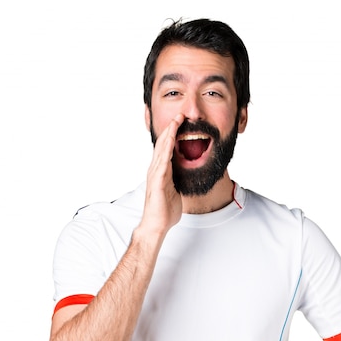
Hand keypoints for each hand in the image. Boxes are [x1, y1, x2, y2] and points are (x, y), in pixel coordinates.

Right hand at [142, 113, 183, 234]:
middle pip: (163, 144)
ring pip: (162, 149)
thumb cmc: (165, 212)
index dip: (173, 135)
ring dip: (169, 134)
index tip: (181, 123)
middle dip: (171, 128)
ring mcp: (155, 174)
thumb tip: (185, 177)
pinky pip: (162, 161)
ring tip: (176, 120)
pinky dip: (166, 148)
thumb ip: (178, 181)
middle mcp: (156, 170)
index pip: (167, 149)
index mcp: (161, 172)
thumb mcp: (175, 191)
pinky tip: (171, 139)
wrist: (156, 225)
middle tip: (179, 114)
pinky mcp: (157, 181)